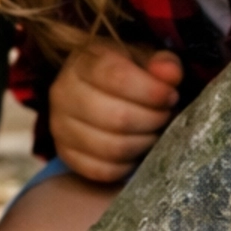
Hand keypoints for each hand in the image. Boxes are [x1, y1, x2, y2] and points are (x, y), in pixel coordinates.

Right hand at [48, 41, 181, 181]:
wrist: (96, 92)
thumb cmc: (124, 73)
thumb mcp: (144, 60)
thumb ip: (162, 63)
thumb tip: (170, 73)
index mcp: (82, 62)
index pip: (117, 77)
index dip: (151, 90)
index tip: (170, 95)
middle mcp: (63, 93)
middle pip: (117, 117)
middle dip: (152, 119)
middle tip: (166, 115)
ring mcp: (60, 127)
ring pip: (112, 147)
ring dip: (144, 142)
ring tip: (154, 131)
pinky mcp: (66, 155)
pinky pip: (103, 170)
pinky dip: (127, 165)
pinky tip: (137, 150)